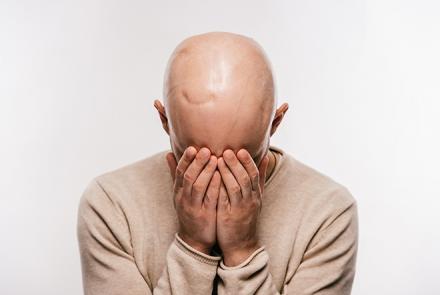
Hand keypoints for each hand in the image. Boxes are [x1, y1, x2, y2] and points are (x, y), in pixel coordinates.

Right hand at [166, 146, 220, 254]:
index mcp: (178, 191)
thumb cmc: (190, 211)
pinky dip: (214, 186)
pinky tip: (220, 176)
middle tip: (206, 149)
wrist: (194, 239)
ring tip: (215, 159)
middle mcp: (183, 198)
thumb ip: (175, 174)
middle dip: (197, 162)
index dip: (185, 159)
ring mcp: (193, 207)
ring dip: (206, 171)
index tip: (193, 147)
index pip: (180, 171)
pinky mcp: (205, 215)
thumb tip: (168, 154)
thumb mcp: (180, 193)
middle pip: (188, 177)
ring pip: (198, 186)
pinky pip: (209, 198)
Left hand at [216, 149, 269, 265]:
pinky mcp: (230, 216)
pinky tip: (213, 178)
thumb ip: (259, 178)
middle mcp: (251, 200)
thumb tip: (265, 157)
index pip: (254, 174)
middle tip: (228, 151)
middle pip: (246, 178)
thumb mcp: (255, 197)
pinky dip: (221, 187)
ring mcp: (241, 208)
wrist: (241, 244)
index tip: (240, 149)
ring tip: (219, 159)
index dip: (248, 161)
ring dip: (228, 172)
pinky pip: (226, 199)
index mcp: (256, 194)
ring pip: (237, 187)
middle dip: (237, 163)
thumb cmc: (246, 217)